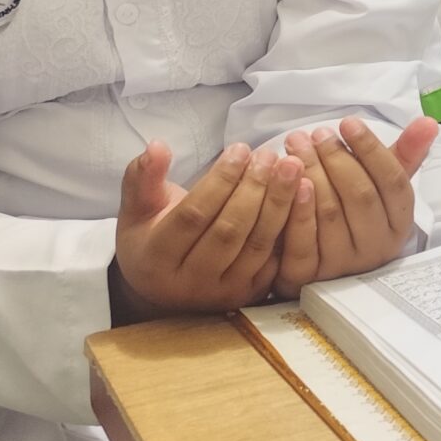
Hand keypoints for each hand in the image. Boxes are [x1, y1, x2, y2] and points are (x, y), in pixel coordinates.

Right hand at [112, 142, 303, 320]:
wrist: (165, 286)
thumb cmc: (151, 237)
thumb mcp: (137, 208)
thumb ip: (143, 176)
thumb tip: (156, 145)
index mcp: (156, 259)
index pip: (193, 215)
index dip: (220, 180)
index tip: (240, 149)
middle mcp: (189, 282)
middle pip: (229, 231)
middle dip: (254, 188)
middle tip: (270, 155)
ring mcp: (223, 292)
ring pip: (257, 245)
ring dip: (278, 203)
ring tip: (290, 168)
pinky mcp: (250, 295)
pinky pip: (277, 259)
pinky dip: (292, 225)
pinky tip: (303, 195)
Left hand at [275, 117, 436, 295]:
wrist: (315, 265)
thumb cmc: (350, 215)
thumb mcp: (378, 188)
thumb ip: (403, 155)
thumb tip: (428, 122)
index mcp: (399, 224)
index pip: (393, 182)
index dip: (371, 149)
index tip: (348, 123)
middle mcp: (376, 248)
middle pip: (361, 196)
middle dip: (336, 158)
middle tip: (316, 133)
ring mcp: (342, 265)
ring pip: (330, 213)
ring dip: (312, 173)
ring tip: (296, 145)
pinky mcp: (308, 276)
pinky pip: (303, 241)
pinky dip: (298, 209)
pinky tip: (290, 182)